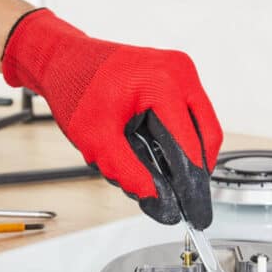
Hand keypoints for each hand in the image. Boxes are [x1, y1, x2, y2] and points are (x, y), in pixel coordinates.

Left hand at [2, 9, 222, 228]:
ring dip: (185, 154)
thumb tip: (158, 200)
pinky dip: (178, 138)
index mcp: (163, 82)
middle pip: (206, 135)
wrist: (64, 60)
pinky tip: (157, 152)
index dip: (191, 184)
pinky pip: (190, 115)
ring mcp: (181, 71)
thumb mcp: (98, 140)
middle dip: (194, 171)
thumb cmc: (76, 88)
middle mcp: (180, 72)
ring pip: (201, 126)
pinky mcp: (177, 76)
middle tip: (184, 200)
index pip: (188, 144)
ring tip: (160, 173)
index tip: (193, 210)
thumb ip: (129, 173)